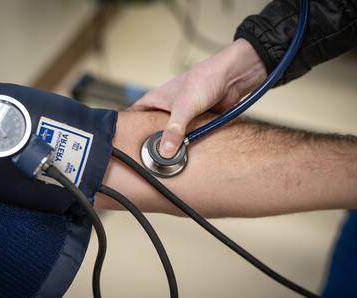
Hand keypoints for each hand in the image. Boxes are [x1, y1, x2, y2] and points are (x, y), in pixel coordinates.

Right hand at [130, 38, 266, 157]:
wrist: (232, 78)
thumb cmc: (204, 80)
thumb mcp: (184, 108)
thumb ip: (174, 130)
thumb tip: (166, 151)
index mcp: (155, 99)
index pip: (133, 114)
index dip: (127, 127)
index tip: (124, 144)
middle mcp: (166, 107)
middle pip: (151, 128)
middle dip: (150, 142)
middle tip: (145, 160)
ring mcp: (181, 115)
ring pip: (171, 134)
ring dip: (171, 145)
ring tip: (164, 162)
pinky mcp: (196, 121)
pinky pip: (187, 136)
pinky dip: (187, 144)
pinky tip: (186, 155)